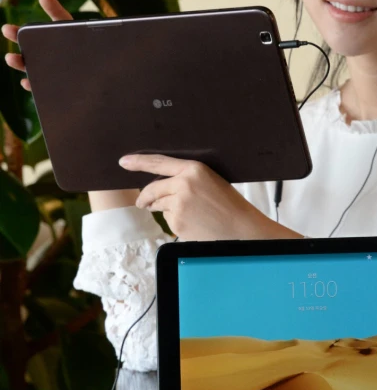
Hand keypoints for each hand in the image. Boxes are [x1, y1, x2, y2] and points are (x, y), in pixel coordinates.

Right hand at [1, 0, 72, 90]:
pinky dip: (35, 86)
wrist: (99, 62)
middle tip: (9, 56)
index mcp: (42, 44)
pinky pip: (44, 90)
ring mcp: (49, 75)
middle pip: (26, 60)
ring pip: (33, 75)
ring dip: (24, 71)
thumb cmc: (80, 41)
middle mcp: (42, 61)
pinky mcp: (57, 87)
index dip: (16, 34)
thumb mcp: (68, 26)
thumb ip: (56, 11)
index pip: (26, 38)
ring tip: (17, 65)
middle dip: (16, 58)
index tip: (6, 29)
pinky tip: (29, 83)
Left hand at [120, 154, 300, 240]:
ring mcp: (179, 205)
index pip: (158, 163)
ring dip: (163, 209)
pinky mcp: (177, 222)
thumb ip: (185, 178)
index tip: (123, 161)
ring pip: (159, 205)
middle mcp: (183, 184)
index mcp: (194, 169)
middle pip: (152, 188)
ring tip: (187, 213)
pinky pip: (167, 219)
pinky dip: (174, 221)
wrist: (240, 228)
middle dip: (145, 197)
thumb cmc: (228, 203)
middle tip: (142, 202)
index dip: (138, 162)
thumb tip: (159, 184)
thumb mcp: (209, 180)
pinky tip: (191, 222)